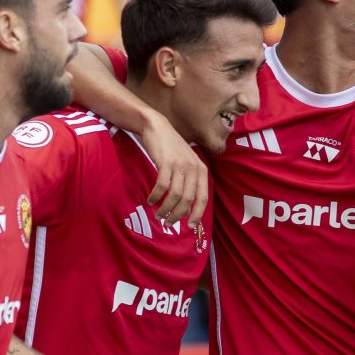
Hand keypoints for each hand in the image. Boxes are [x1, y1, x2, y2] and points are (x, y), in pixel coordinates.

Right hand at [139, 112, 208, 227]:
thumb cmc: (171, 149)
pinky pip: (162, 186)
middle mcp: (193, 168)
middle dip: (177, 215)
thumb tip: (186, 208)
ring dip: (165, 209)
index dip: (196, 214)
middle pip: (188, 200)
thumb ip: (189, 181)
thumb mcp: (186, 163)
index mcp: (201, 170)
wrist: (157, 127)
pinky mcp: (166, 163)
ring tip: (158, 214)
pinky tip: (151, 200)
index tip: (188, 227)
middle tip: (167, 222)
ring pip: (175, 196)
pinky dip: (156, 197)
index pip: (203, 198)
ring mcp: (180, 165)